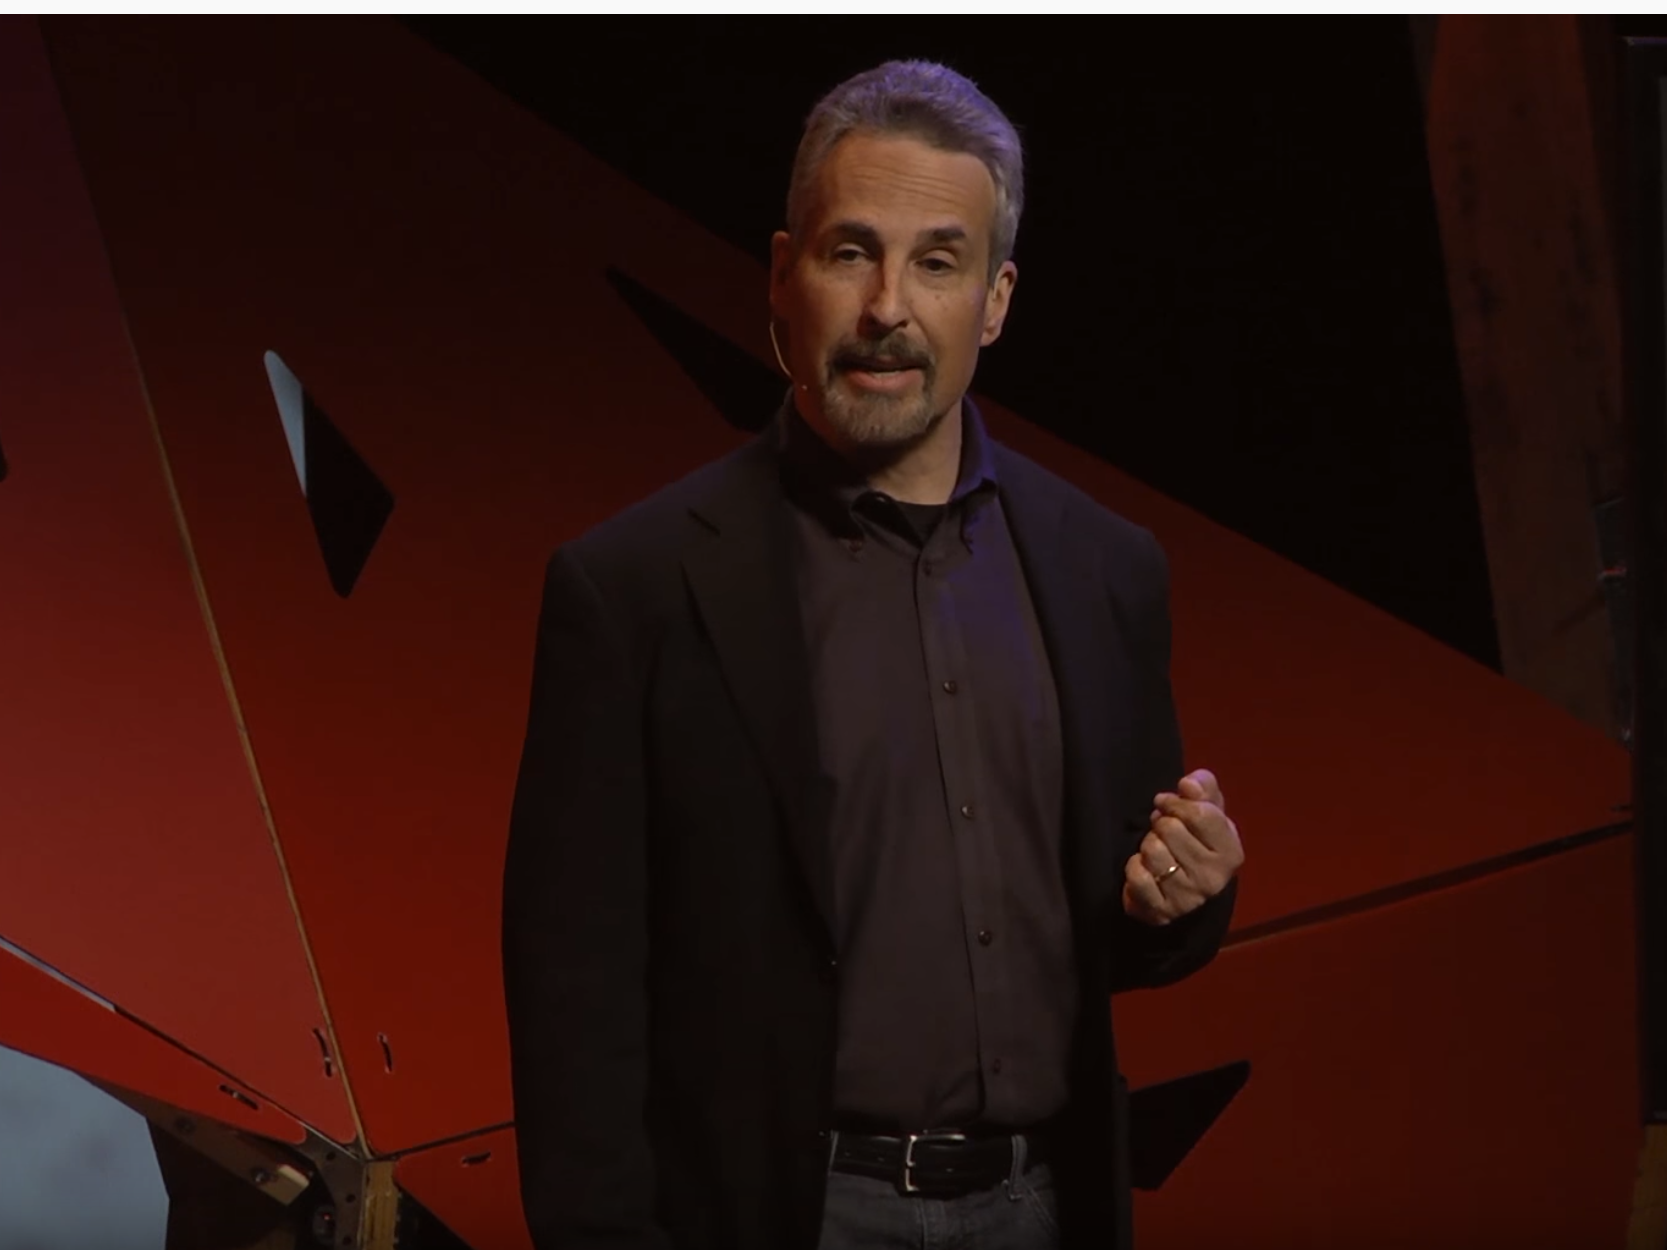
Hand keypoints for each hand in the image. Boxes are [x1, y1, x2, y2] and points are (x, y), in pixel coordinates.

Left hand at [1122, 769, 1243, 925]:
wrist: (1183, 890)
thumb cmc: (1197, 843)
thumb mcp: (1208, 811)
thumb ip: (1203, 789)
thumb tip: (1189, 784)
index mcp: (1231, 853)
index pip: (1199, 813)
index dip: (1176, 802)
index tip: (1166, 803)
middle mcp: (1213, 878)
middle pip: (1171, 829)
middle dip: (1160, 824)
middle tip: (1163, 833)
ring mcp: (1188, 898)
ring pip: (1152, 850)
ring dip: (1147, 845)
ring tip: (1157, 851)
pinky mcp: (1161, 912)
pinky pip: (1136, 875)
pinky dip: (1134, 867)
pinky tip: (1145, 870)